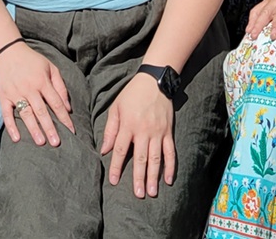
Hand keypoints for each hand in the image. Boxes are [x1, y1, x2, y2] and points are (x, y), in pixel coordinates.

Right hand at [0, 40, 72, 146]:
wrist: (7, 51)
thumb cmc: (32, 61)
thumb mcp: (50, 67)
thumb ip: (60, 86)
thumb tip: (68, 107)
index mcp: (42, 81)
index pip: (56, 102)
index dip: (64, 118)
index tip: (71, 131)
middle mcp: (29, 88)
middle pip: (41, 111)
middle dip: (50, 128)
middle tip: (56, 142)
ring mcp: (15, 93)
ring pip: (26, 114)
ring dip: (33, 129)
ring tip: (41, 142)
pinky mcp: (3, 96)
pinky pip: (7, 113)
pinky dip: (11, 126)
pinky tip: (17, 138)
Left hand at [101, 71, 175, 198]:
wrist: (155, 80)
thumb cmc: (132, 94)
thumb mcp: (116, 108)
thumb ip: (110, 130)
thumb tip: (104, 150)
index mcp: (128, 125)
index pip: (121, 150)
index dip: (117, 166)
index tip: (114, 181)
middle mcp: (143, 130)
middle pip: (141, 158)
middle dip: (139, 177)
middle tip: (138, 194)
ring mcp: (158, 132)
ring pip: (156, 158)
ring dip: (154, 176)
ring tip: (152, 192)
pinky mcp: (168, 132)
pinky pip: (170, 151)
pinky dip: (170, 166)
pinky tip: (169, 179)